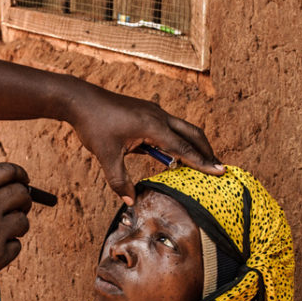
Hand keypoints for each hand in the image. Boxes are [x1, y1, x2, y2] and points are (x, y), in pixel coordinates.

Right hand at [0, 163, 32, 298]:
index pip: (8, 172)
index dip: (19, 173)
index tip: (23, 179)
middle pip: (22, 195)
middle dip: (23, 198)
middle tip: (19, 205)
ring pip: (23, 222)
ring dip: (16, 224)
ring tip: (2, 230)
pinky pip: (16, 246)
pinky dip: (8, 247)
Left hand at [66, 84, 221, 200]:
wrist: (81, 100)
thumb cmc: (94, 125)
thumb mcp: (106, 157)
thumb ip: (119, 180)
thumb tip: (130, 201)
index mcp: (153, 126)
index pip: (184, 148)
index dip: (203, 162)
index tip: (220, 171)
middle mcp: (158, 116)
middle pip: (192, 133)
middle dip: (206, 151)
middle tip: (217, 168)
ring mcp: (153, 111)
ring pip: (182, 128)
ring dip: (192, 144)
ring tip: (198, 163)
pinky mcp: (147, 111)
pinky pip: (169, 126)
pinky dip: (177, 139)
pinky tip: (170, 155)